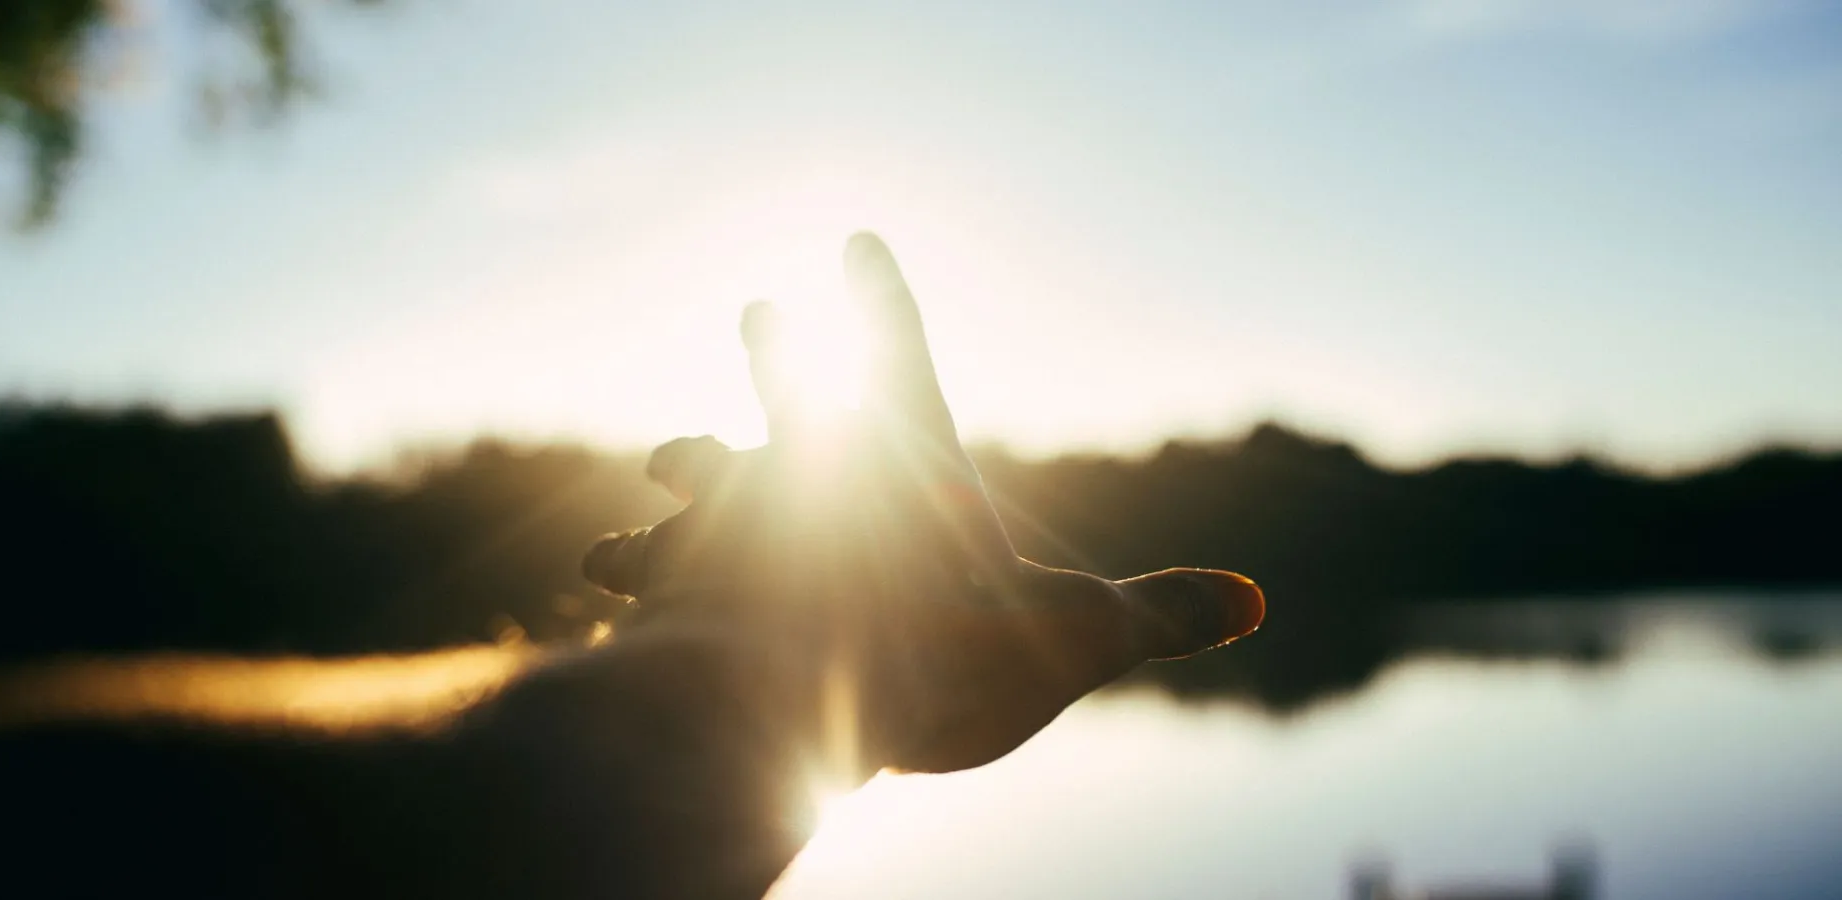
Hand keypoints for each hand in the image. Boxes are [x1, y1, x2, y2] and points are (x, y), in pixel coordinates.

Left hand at [582, 233, 1263, 777]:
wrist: (792, 693)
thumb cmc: (943, 650)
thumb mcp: (1076, 636)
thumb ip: (1158, 617)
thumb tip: (1254, 606)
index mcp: (902, 457)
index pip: (899, 349)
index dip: (882, 295)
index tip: (856, 238)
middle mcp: (807, 463)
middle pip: (787, 385)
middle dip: (780, 351)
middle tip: (761, 312)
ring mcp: (732, 513)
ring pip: (700, 466)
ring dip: (688, 462)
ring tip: (665, 457)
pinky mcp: (675, 575)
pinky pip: (648, 559)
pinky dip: (639, 563)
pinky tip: (612, 571)